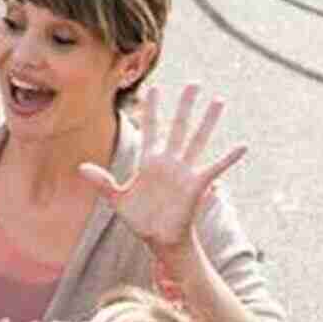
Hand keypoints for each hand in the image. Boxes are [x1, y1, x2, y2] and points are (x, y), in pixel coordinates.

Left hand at [80, 84, 244, 263]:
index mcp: (149, 161)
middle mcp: (169, 161)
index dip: (152, 109)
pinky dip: (228, 158)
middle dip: (185, 106)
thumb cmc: (139, 218)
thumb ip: (102, 181)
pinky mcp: (197, 185)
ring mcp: (184, 171)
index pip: (151, 129)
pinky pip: (215, 168)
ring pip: (198, 140)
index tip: (155, 88)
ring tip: (218, 100)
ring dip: (208, 121)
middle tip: (194, 83)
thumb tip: (81, 167)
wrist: (158, 238)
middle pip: (178, 127)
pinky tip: (242, 146)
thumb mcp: (117, 199)